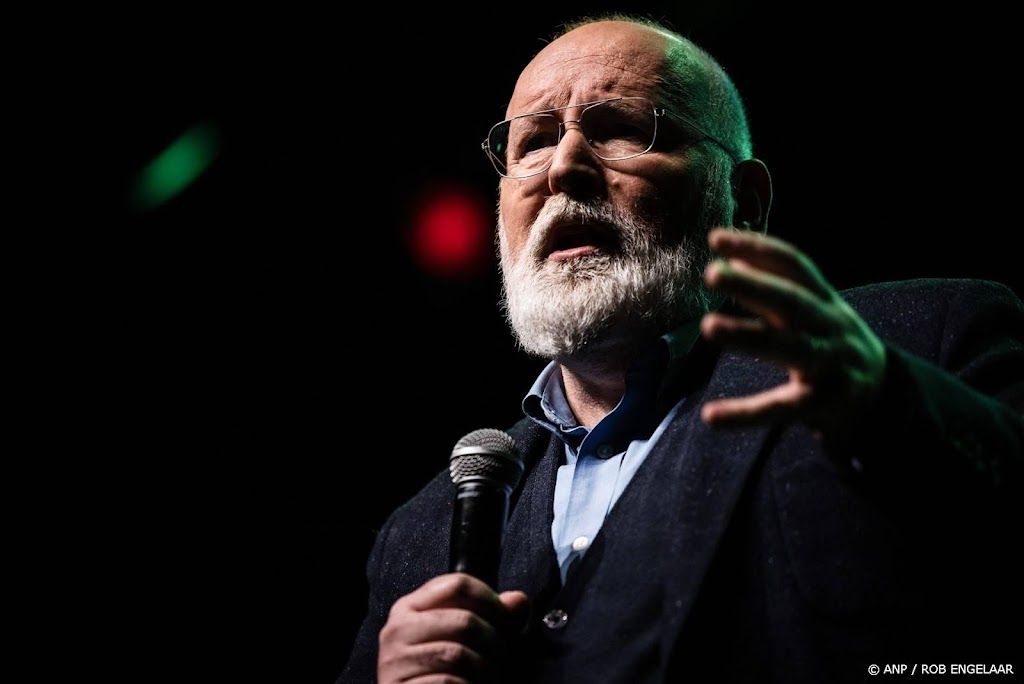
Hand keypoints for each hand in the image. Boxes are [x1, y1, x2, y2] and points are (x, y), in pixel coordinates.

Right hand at [378, 573, 528, 683]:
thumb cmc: (446, 673)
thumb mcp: (471, 640)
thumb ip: (495, 618)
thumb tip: (519, 600)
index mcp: (412, 607)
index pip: (457, 583)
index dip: (491, 599)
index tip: (508, 619)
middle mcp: (398, 629)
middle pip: (464, 620)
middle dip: (494, 643)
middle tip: (504, 660)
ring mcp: (395, 660)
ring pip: (458, 654)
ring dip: (485, 670)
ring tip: (490, 678)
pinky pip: (448, 681)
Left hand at [700, 227, 886, 432]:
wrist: (884, 397)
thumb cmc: (833, 345)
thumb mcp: (814, 311)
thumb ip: (776, 288)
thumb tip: (735, 260)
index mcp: (825, 301)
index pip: (794, 266)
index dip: (758, 248)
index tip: (716, 238)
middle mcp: (830, 327)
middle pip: (792, 301)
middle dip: (754, 284)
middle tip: (712, 273)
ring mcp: (830, 366)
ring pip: (790, 348)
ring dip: (749, 335)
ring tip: (708, 326)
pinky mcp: (824, 404)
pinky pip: (781, 408)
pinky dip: (745, 413)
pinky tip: (710, 416)